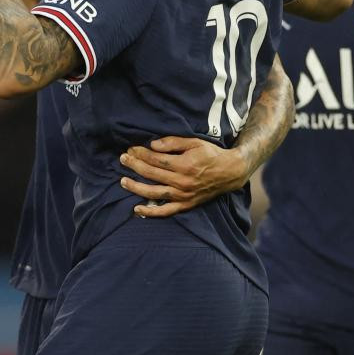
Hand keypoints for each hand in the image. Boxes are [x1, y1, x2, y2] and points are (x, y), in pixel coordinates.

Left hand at [119, 136, 250, 217]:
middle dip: (134, 165)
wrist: (230, 172)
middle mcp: (182, 182)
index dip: (141, 154)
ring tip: (123, 181)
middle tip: (122, 159)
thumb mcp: (195, 142)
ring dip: (136, 187)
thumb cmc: (211, 154)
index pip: (156, 159)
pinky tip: (137, 209)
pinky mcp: (186, 204)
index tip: (130, 149)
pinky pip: (166, 211)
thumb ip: (173, 143)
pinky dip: (151, 212)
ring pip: (154, 193)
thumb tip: (153, 144)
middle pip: (152, 174)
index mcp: (184, 164)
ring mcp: (183, 195)